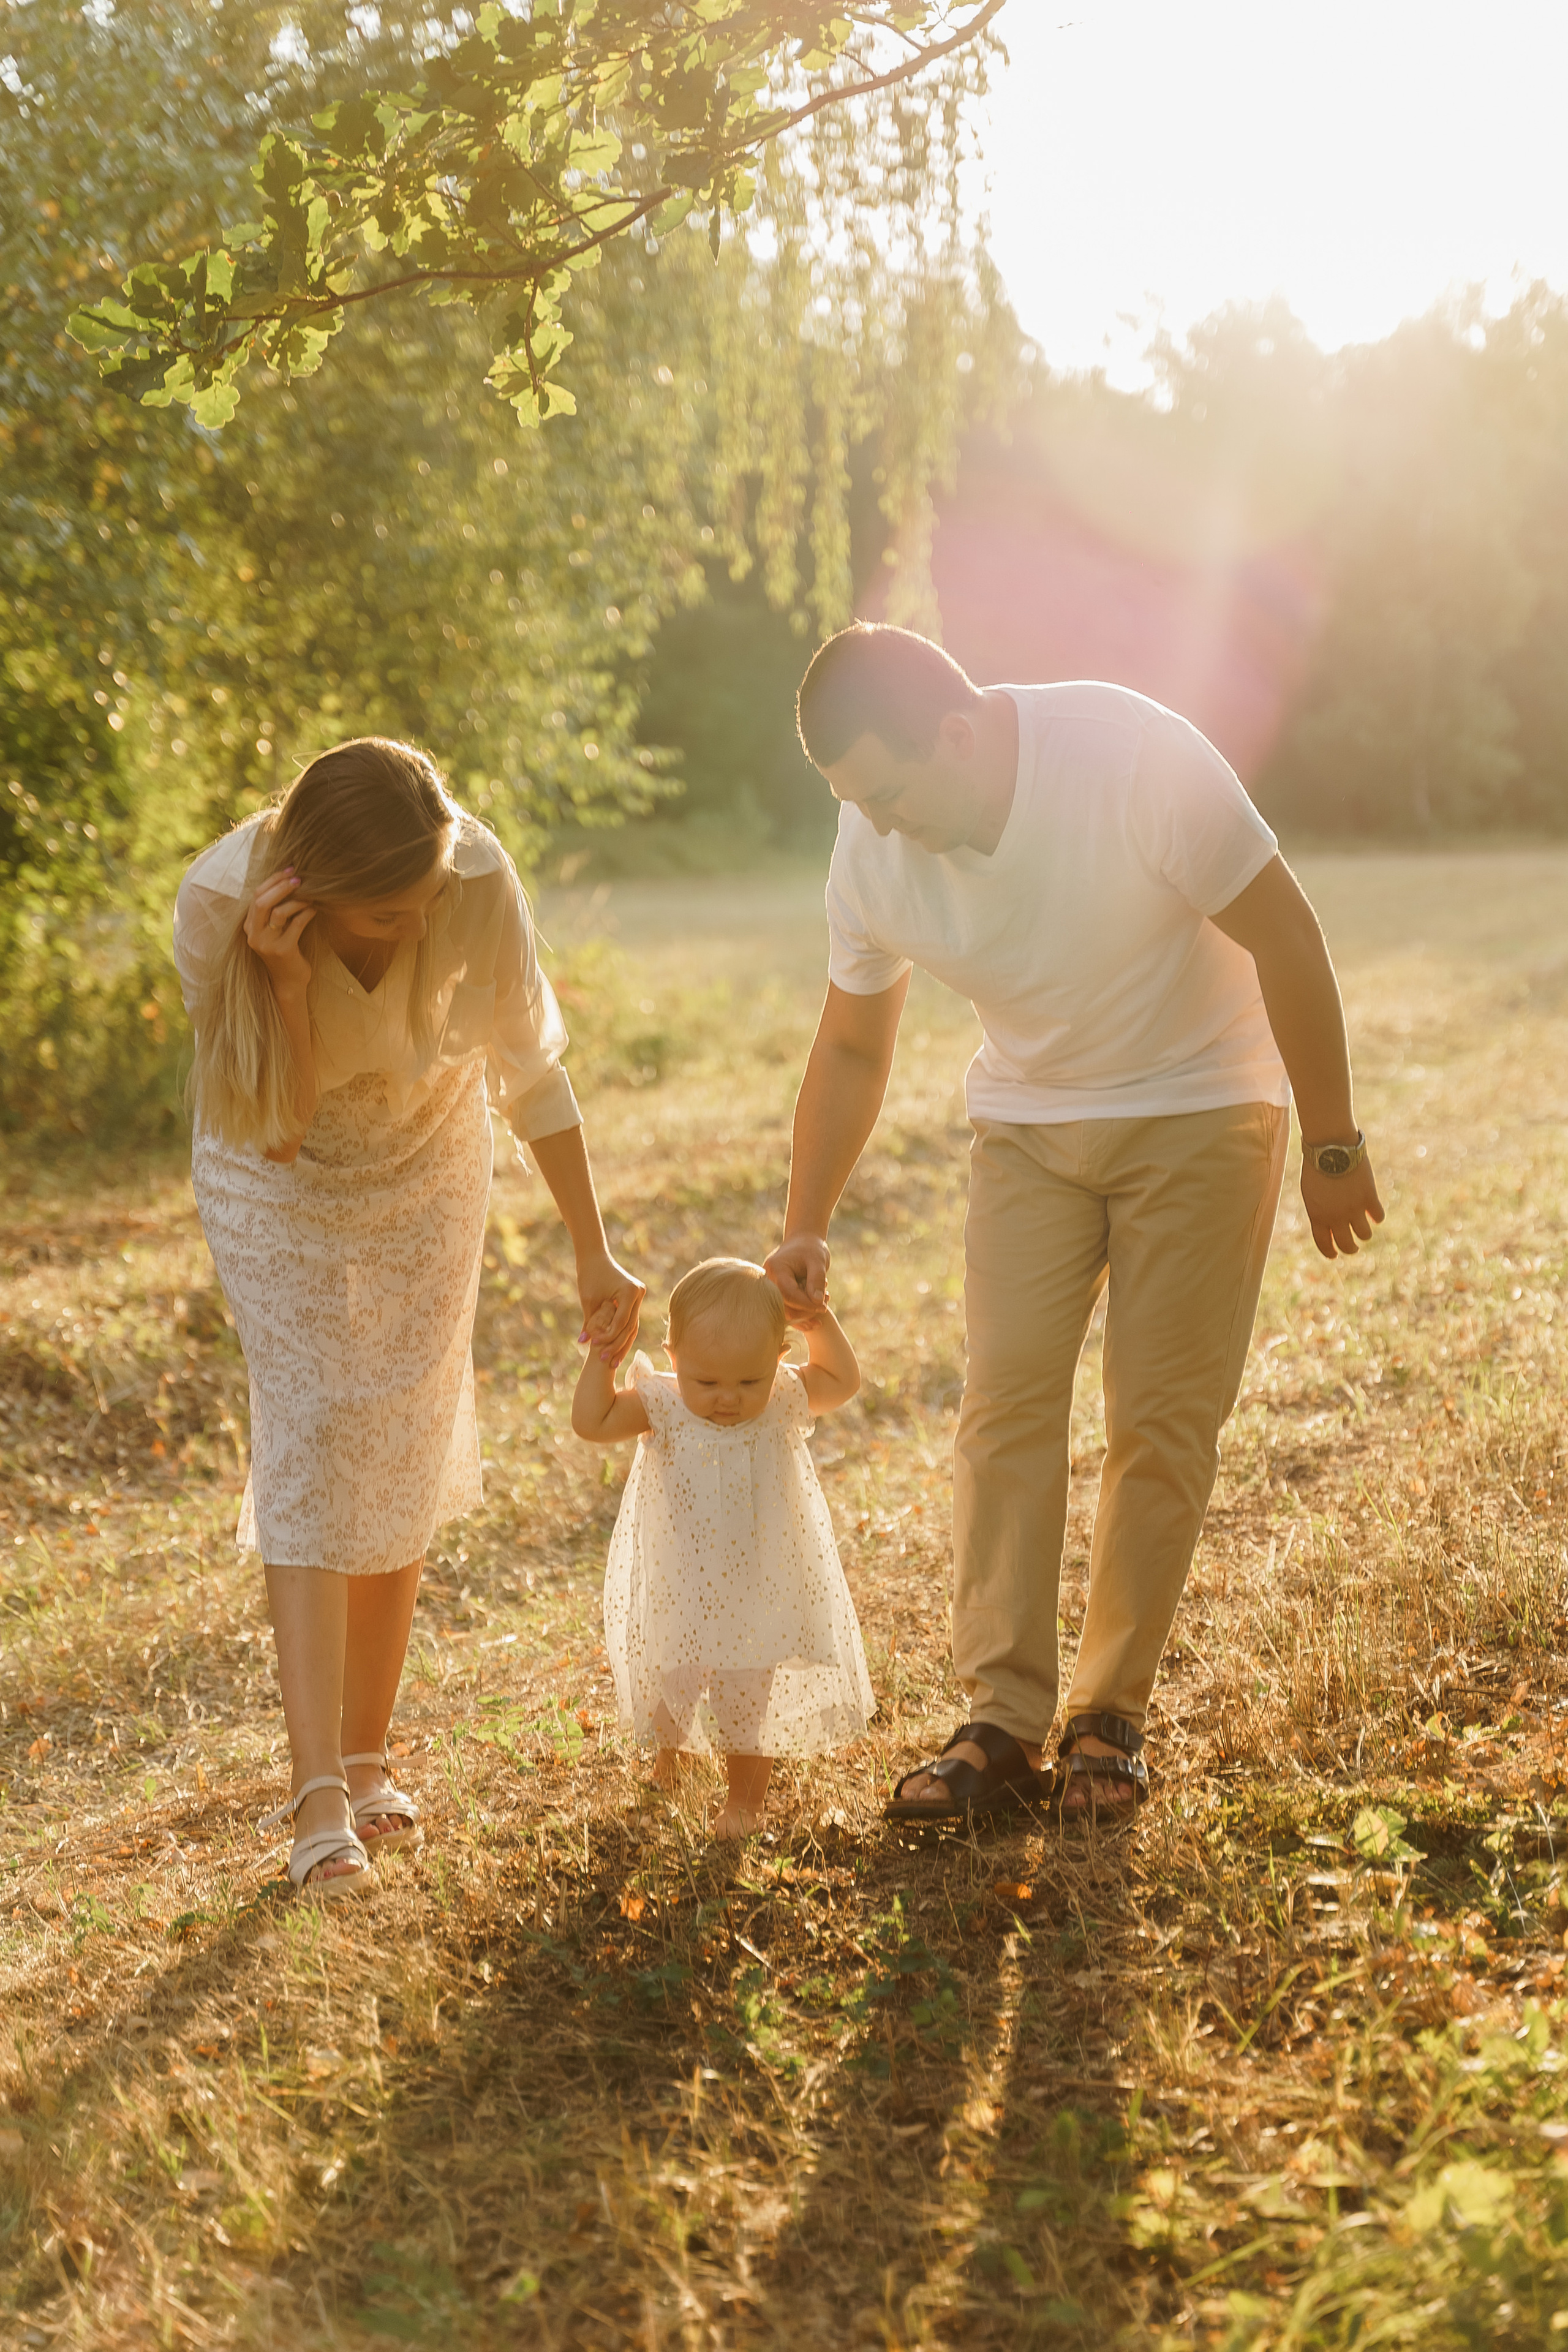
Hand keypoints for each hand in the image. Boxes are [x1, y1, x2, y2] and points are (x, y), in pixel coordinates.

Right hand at [243, 868, 315, 995]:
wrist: (289, 982)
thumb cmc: (284, 950)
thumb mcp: (274, 930)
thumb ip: (274, 910)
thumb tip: (289, 880)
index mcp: (249, 926)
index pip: (256, 895)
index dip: (273, 880)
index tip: (289, 870)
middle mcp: (254, 934)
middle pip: (262, 901)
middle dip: (281, 886)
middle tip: (299, 878)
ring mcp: (267, 944)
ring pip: (279, 912)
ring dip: (297, 900)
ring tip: (310, 896)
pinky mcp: (283, 951)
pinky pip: (296, 924)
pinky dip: (307, 913)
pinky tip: (314, 909)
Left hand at [577, 1250, 643, 1365]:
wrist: (594, 1258)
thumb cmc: (589, 1276)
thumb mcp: (589, 1300)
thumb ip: (590, 1322)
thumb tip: (584, 1343)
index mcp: (630, 1291)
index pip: (621, 1321)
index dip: (608, 1336)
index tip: (595, 1346)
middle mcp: (638, 1294)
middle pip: (630, 1327)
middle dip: (617, 1345)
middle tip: (606, 1361)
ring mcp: (639, 1296)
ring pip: (632, 1327)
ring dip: (622, 1344)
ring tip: (612, 1362)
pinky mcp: (634, 1299)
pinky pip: (630, 1321)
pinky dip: (621, 1334)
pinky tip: (615, 1350)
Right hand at [764, 1234, 830, 1327]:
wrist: (803, 1242)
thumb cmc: (811, 1249)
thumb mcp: (818, 1261)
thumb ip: (816, 1280)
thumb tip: (817, 1302)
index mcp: (775, 1269)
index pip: (788, 1294)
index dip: (806, 1304)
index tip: (823, 1306)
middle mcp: (767, 1280)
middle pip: (783, 1305)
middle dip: (805, 1310)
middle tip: (825, 1305)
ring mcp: (770, 1288)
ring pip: (784, 1310)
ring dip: (804, 1314)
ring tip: (823, 1307)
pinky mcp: (775, 1294)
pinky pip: (786, 1309)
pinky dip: (801, 1315)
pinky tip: (816, 1317)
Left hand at [1301, 1152, 1384, 1258]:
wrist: (1331, 1147)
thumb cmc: (1316, 1167)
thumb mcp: (1311, 1193)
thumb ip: (1320, 1212)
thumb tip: (1330, 1227)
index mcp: (1318, 1216)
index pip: (1324, 1244)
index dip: (1330, 1252)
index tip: (1334, 1255)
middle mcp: (1336, 1217)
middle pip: (1347, 1245)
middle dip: (1350, 1248)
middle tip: (1353, 1246)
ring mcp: (1354, 1209)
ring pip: (1365, 1235)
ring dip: (1364, 1232)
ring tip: (1363, 1226)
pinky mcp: (1370, 1198)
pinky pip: (1378, 1217)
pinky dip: (1376, 1216)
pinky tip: (1374, 1211)